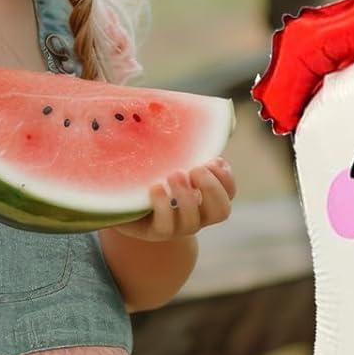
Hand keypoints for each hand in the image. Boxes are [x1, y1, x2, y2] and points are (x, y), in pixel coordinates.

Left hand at [110, 157, 235, 241]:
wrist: (124, 201)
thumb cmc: (152, 175)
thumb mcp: (170, 160)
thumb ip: (187, 148)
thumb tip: (208, 122)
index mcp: (205, 198)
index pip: (229, 193)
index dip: (226, 178)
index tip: (213, 160)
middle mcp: (196, 215)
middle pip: (222, 211)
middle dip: (212, 188)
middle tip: (196, 169)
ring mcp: (177, 227)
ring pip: (193, 221)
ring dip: (186, 196)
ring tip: (174, 174)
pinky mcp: (154, 232)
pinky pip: (165, 226)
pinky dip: (163, 206)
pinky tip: (155, 187)